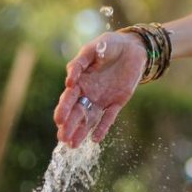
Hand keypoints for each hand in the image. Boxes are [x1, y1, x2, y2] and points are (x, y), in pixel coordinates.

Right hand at [54, 31, 146, 147]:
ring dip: (81, 131)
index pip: (69, 97)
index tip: (59, 119)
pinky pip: (108, 117)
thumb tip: (69, 80)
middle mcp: (88, 93)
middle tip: (62, 138)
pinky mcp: (117, 102)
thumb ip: (81, 62)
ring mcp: (102, 99)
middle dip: (69, 125)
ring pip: (89, 118)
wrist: (132, 48)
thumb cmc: (109, 45)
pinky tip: (95, 140)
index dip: (64, 108)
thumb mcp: (94, 49)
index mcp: (80, 81)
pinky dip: (102, 127)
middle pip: (76, 112)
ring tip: (72, 145)